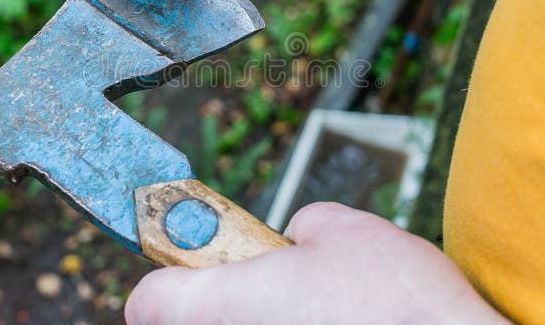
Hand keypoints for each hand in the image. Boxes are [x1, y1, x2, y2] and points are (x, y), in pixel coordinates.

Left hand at [125, 202, 507, 323]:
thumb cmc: (397, 299)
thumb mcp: (340, 230)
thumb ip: (296, 229)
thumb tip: (293, 238)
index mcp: (222, 307)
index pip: (147, 302)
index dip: (169, 276)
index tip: (191, 265)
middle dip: (223, 305)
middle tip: (266, 291)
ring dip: (260, 324)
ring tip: (313, 315)